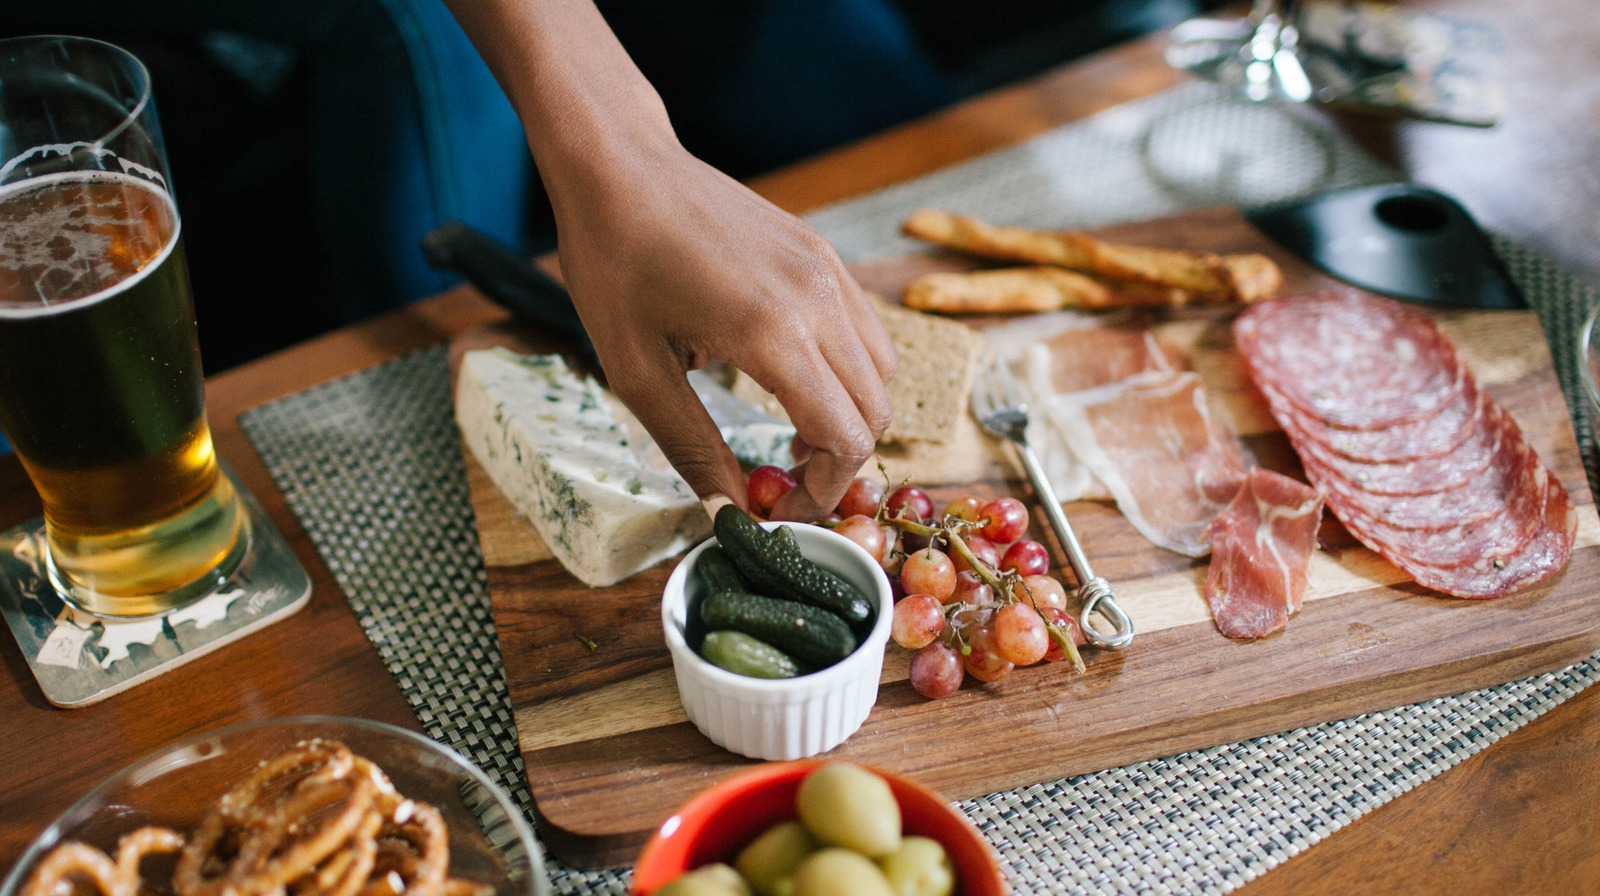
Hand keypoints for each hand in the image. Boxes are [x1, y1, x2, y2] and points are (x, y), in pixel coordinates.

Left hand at [441, 0, 894, 518]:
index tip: (778, 510)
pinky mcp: (823, 254)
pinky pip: (864, 330)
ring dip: (849, 417)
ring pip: (882, 372)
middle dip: (840, 463)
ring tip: (791, 436)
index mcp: (772, 331)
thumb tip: (726, 512)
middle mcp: (818, 299)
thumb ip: (691, 447)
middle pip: (876, 411)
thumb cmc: (614, 263)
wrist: (620, 166)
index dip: (821, 492)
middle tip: (784, 484)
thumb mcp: (636, 372)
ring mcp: (828, 270)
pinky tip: (791, 380)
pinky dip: (846, 373)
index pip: (844, 437)